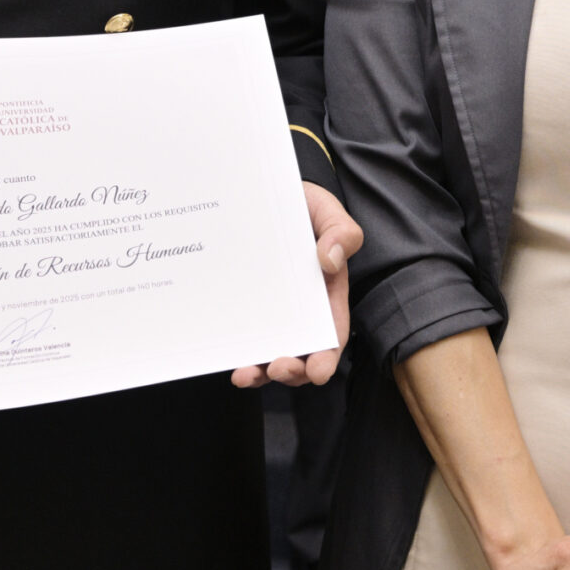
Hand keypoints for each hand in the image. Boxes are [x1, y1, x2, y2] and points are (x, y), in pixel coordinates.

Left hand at [232, 181, 362, 388]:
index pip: (331, 334)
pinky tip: (228, 359)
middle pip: (301, 353)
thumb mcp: (328, 212)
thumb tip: (329, 261)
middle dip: (292, 371)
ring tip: (245, 374)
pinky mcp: (245, 308)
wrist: (266, 195)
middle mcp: (300, 312)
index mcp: (327, 295)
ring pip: (269, 353)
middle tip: (278, 368)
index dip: (326, 357)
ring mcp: (271, 313)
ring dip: (260, 373)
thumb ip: (341, 233)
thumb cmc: (304, 207)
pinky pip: (244, 337)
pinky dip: (238, 353)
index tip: (318, 372)